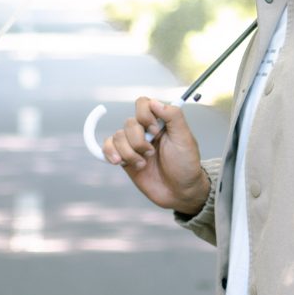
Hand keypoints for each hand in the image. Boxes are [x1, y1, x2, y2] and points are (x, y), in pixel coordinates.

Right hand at [101, 97, 208, 212]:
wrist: (180, 192)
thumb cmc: (186, 165)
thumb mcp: (185, 138)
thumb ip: (173, 116)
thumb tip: (155, 102)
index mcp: (159, 122)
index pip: (143, 104)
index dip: (145, 115)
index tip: (155, 131)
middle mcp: (145, 131)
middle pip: (128, 123)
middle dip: (139, 141)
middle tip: (152, 153)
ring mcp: (133, 145)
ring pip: (117, 136)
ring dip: (129, 152)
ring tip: (143, 164)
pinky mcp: (124, 159)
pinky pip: (107, 147)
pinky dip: (110, 153)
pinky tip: (120, 162)